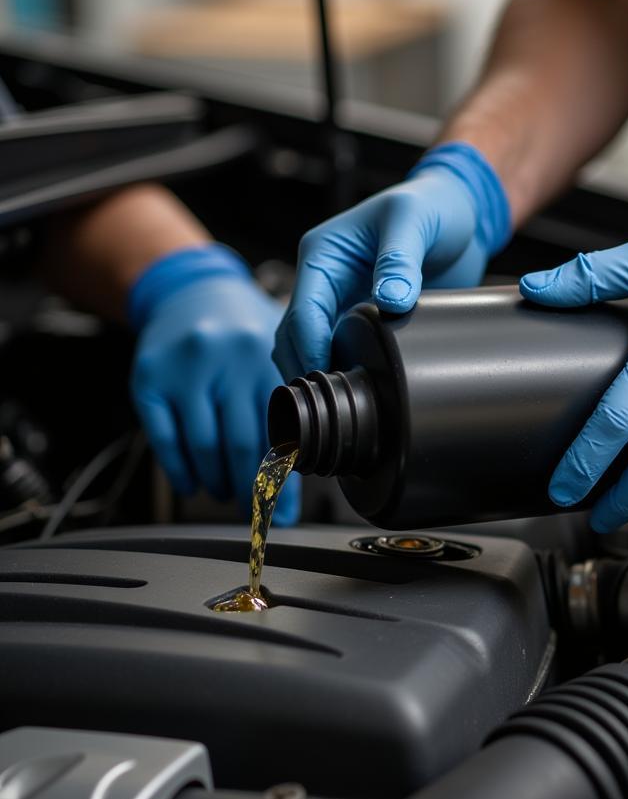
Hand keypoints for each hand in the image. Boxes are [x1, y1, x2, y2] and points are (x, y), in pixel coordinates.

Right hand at [130, 246, 299, 524]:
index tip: (286, 510)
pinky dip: (180, 470)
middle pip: (241, 443)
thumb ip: (291, 395)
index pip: (279, 429)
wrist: (190, 288)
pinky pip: (165, 440)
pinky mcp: (149, 378)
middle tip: (257, 510)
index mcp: (264, 354)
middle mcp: (225, 359)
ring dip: (217, 482)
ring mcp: (184, 369)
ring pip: (204, 447)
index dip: (284, 477)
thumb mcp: (276, 346)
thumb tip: (308, 462)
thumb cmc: (241, 325)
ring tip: (226, 494)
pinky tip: (193, 483)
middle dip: (251, 487)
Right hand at [274, 142, 509, 380]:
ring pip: (315, 347)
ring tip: (347, 400)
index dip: (311, 346)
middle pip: (298, 335)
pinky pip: (346, 349)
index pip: (303, 309)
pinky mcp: (367, 318)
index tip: (327, 374)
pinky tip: (363, 387)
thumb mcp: (413, 221)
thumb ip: (399, 259)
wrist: (462, 212)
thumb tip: (391, 299)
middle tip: (334, 398)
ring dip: (323, 371)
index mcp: (323, 253)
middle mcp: (327, 280)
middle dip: (308, 367)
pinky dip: (347, 368)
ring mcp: (345, 301)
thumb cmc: (433, 203)